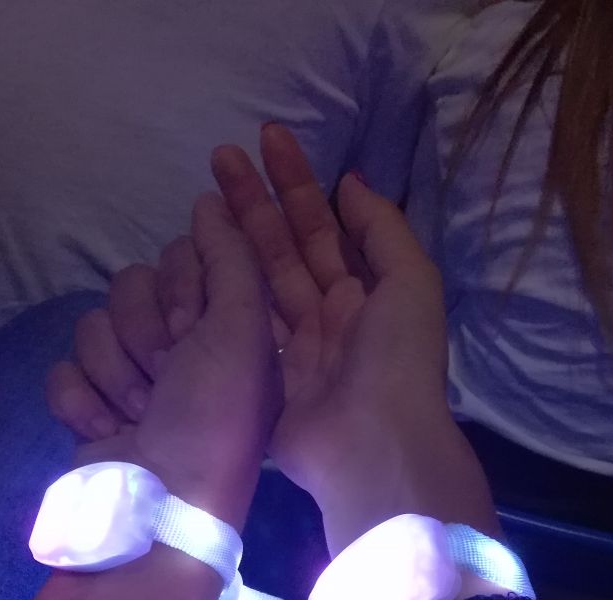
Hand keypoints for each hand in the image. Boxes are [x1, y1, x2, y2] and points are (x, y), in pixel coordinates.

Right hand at [48, 194, 280, 529]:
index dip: (179, 288)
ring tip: (141, 411)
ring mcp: (137, 379)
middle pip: (134, 285)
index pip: (184, 259)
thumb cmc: (213, 419)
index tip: (190, 327)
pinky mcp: (95, 407)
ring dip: (114, 369)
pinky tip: (109, 429)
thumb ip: (229, 257)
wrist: (161, 507)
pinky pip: (65, 368)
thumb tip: (210, 201)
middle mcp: (187, 350)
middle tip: (167, 373)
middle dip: (144, 329)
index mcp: (232, 329)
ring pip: (95, 325)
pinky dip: (82, 400)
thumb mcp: (242, 328)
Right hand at [212, 125, 497, 551]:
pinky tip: (201, 257)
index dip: (297, 184)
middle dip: (256, 201)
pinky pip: (244, 324)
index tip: (267, 142)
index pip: (326, 228)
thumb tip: (349, 185)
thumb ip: (383, 229)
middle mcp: (330, 316)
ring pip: (260, 280)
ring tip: (203, 195)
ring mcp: (295, 348)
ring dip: (235, 237)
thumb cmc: (397, 360)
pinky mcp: (266, 378)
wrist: (372, 444)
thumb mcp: (411, 282)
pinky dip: (224, 291)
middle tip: (221, 156)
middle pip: (287, 247)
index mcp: (369, 294)